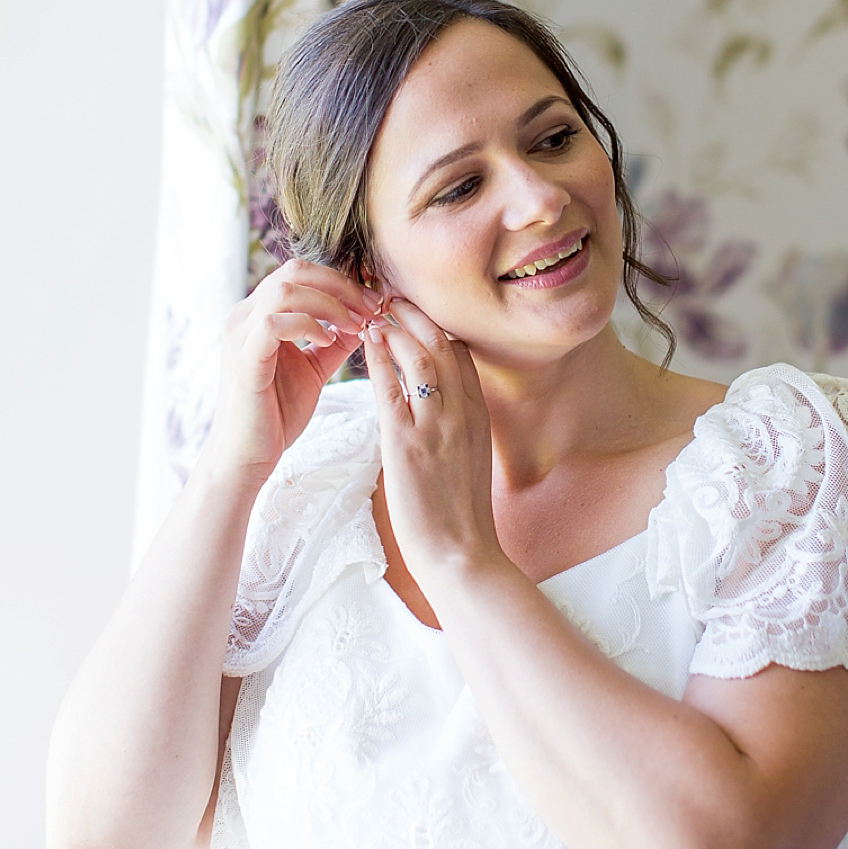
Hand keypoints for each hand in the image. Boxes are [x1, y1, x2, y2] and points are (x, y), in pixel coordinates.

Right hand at [203, 260, 379, 484]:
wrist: (247, 455)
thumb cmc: (276, 414)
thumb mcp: (313, 369)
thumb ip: (334, 342)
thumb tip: (364, 319)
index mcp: (258, 314)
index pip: (301, 273)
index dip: (342, 281)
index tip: (373, 302)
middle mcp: (244, 315)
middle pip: (295, 270)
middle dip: (341, 285)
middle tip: (371, 308)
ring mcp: (240, 334)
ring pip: (287, 289)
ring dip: (330, 304)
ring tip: (355, 326)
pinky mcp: (244, 357)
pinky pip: (276, 322)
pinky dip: (308, 325)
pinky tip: (329, 342)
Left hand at [363, 299, 504, 593]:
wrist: (462, 555)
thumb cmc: (461, 517)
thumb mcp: (470, 462)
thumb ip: (457, 430)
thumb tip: (437, 412)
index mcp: (479, 416)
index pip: (462, 354)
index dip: (438, 326)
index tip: (416, 310)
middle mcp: (464, 413)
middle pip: (444, 343)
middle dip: (418, 313)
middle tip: (392, 293)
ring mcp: (438, 426)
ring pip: (422, 355)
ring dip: (398, 325)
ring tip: (376, 307)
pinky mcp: (408, 444)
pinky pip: (393, 387)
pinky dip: (381, 358)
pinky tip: (368, 341)